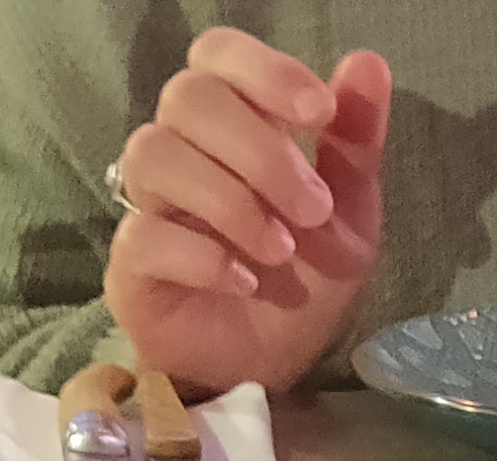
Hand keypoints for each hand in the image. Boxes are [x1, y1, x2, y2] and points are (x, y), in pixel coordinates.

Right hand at [102, 29, 392, 395]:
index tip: (320, 111)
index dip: (263, 70)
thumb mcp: (348, 213)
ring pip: (155, 154)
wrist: (270, 369)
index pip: (217, 54)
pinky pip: (142, 234)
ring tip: (280, 251)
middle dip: (260, 149)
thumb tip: (367, 62)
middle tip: (311, 210)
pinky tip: (244, 283)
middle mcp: (183, 151)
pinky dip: (203, 255)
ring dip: (231, 201)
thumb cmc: (303, 283)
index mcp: (234, 126)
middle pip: (187, 98)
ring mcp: (148, 205)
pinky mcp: (129, 263)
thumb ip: (354, 139)